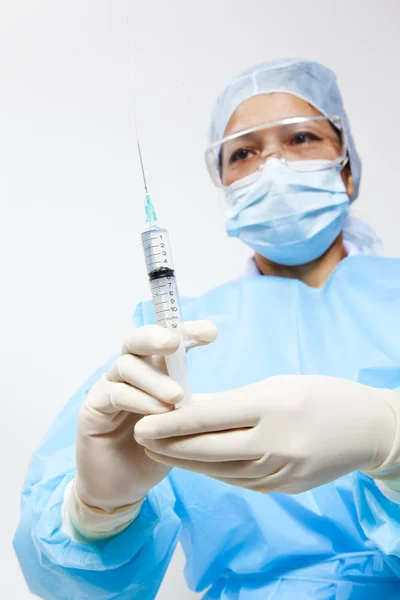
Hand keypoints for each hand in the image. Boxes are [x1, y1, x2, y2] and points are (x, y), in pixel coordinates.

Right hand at [75, 320, 217, 511]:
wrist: (123, 487)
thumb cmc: (157, 450)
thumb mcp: (182, 424)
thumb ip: (193, 404)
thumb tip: (225, 394)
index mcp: (153, 370)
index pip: (165, 341)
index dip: (186, 331)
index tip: (211, 332)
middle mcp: (129, 373)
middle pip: (136, 340)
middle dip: (157, 337)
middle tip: (176, 343)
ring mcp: (109, 387)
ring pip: (126, 365)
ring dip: (154, 379)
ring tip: (177, 397)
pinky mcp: (94, 407)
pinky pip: (114, 393)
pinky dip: (138, 400)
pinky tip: (157, 413)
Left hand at [134, 375, 397, 494]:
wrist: (366, 430)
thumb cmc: (320, 395)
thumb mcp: (275, 385)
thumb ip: (232, 400)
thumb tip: (190, 407)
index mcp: (271, 407)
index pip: (208, 416)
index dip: (170, 421)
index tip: (143, 421)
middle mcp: (273, 444)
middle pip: (206, 449)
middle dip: (167, 445)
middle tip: (140, 436)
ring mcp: (279, 472)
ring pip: (217, 470)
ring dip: (184, 462)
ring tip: (158, 451)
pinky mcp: (282, 489)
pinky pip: (236, 480)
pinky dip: (211, 471)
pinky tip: (194, 463)